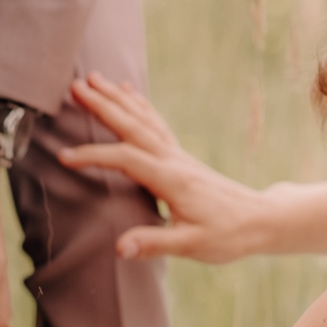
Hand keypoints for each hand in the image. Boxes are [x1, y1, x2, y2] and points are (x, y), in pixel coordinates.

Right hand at [61, 73, 264, 262]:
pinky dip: (139, 105)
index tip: (64, 157)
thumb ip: (154, 244)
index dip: (93, 156)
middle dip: (103, 105)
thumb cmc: (228, 236)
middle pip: (133, 126)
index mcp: (172, 180)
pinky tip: (128, 92)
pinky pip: (155, 123)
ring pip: (143, 119)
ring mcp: (178, 155)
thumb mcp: (192, 246)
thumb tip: (119, 247)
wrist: (261, 221)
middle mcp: (174, 160)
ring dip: (118, 98)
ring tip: (94, 79)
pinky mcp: (181, 157)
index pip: (126, 159)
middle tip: (76, 87)